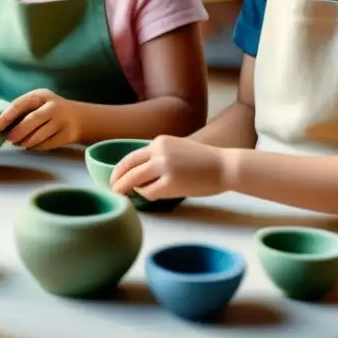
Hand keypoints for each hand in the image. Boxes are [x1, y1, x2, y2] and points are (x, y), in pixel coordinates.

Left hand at [0, 89, 80, 150]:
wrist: (79, 117)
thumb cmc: (48, 110)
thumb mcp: (37, 103)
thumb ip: (20, 111)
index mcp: (40, 95)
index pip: (19, 105)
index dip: (4, 118)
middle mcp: (52, 106)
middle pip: (30, 121)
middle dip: (16, 133)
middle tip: (8, 139)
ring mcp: (61, 121)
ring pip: (37, 137)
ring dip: (24, 142)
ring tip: (19, 142)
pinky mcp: (66, 135)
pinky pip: (45, 145)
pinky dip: (34, 147)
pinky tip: (30, 145)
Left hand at [109, 135, 230, 200]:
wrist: (225, 165)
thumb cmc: (204, 161)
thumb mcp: (177, 149)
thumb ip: (159, 157)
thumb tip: (140, 175)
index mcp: (159, 141)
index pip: (132, 155)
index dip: (120, 168)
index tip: (115, 176)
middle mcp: (158, 151)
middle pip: (128, 166)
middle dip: (117, 179)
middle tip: (112, 189)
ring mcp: (164, 166)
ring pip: (134, 179)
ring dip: (125, 188)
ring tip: (121, 195)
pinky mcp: (170, 182)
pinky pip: (149, 192)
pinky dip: (145, 195)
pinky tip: (148, 196)